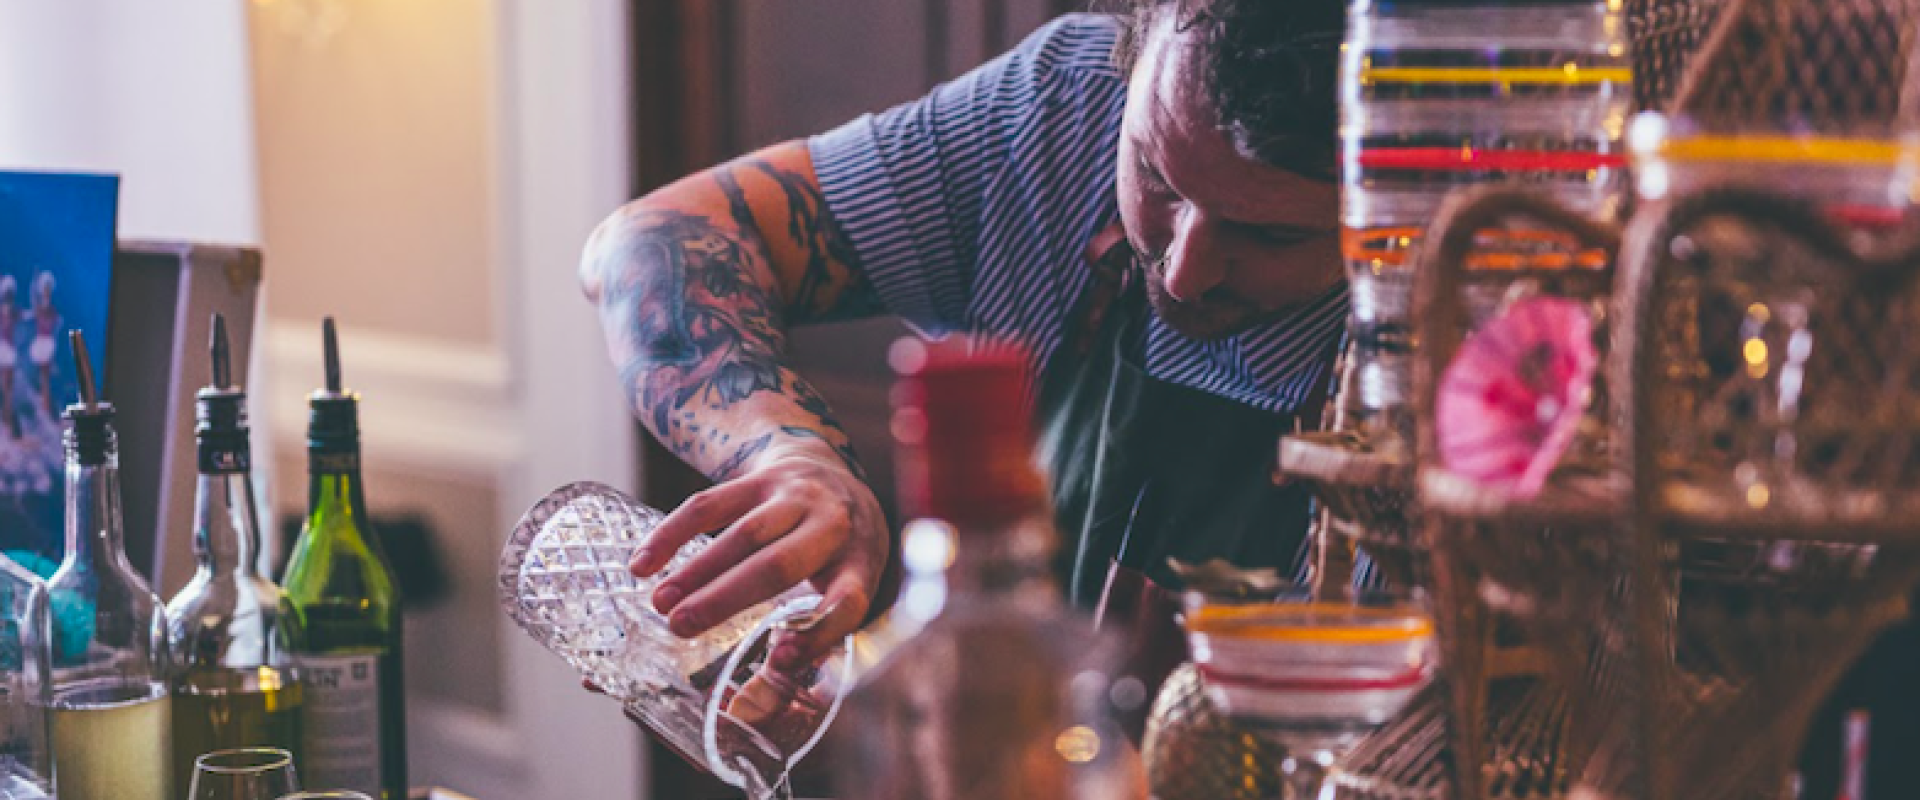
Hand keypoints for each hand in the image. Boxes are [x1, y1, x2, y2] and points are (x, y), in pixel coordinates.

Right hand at [631, 443, 888, 671]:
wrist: (828, 468)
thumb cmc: (835, 549)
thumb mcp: (842, 584)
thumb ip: (808, 638)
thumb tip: (759, 704)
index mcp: (860, 562)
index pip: (849, 599)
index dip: (819, 631)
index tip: (778, 659)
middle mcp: (833, 525)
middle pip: (780, 564)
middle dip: (727, 597)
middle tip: (681, 627)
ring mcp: (794, 496)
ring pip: (743, 534)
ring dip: (697, 570)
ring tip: (661, 604)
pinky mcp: (758, 478)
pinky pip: (710, 504)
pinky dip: (672, 533)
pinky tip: (644, 563)